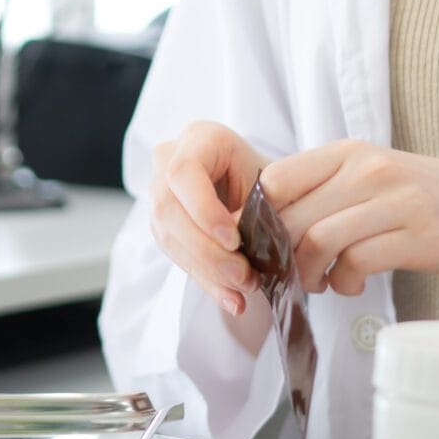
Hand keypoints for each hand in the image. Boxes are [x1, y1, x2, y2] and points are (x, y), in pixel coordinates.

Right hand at [147, 120, 272, 318]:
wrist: (267, 189)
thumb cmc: (277, 180)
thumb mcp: (276, 184)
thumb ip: (261, 207)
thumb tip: (243, 250)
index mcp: (200, 138)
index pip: (184, 172)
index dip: (203, 210)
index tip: (234, 240)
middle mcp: (170, 161)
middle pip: (168, 208)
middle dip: (206, 250)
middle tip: (244, 276)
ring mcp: (161, 194)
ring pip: (168, 235)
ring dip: (207, 269)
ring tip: (244, 290)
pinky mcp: (164, 225)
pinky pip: (176, 256)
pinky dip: (207, 281)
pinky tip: (233, 300)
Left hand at [257, 140, 438, 297]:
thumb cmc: (431, 199)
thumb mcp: (376, 176)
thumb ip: (329, 189)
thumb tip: (271, 220)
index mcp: (351, 152)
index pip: (277, 178)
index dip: (262, 218)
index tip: (268, 244)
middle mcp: (369, 170)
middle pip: (292, 216)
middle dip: (282, 256)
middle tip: (293, 274)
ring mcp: (394, 202)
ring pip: (317, 240)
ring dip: (309, 273)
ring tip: (322, 283)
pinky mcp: (416, 237)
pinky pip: (355, 263)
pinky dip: (343, 283)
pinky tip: (352, 285)